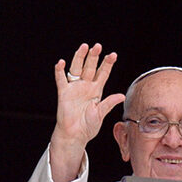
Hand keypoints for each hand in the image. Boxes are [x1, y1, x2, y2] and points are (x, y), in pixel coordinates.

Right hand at [50, 43, 124, 181]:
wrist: (75, 135)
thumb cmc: (88, 126)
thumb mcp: (101, 114)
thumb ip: (109, 103)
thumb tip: (121, 96)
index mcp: (96, 91)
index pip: (102, 74)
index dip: (107, 64)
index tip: (113, 55)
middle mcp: (86, 87)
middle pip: (90, 68)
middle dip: (94, 57)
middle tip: (98, 46)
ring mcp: (74, 88)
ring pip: (77, 69)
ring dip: (80, 58)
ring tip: (84, 47)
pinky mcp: (64, 93)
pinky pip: (61, 80)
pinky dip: (60, 71)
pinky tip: (61, 63)